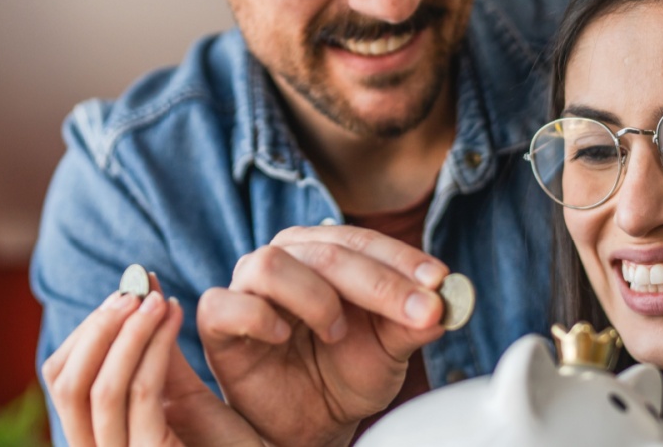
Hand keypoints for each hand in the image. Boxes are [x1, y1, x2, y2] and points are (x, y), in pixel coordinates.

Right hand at [42, 275, 262, 446]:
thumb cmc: (221, 442)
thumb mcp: (179, 395)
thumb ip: (153, 355)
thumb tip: (140, 290)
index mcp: (94, 439)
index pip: (61, 379)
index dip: (85, 333)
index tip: (120, 297)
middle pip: (68, 384)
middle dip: (99, 328)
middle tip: (134, 292)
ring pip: (103, 388)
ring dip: (130, 333)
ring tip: (158, 300)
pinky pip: (143, 394)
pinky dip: (156, 348)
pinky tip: (176, 319)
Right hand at [198, 226, 449, 446]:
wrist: (311, 421)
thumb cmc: (346, 373)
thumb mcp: (390, 349)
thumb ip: (412, 322)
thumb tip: (445, 302)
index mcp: (323, 252)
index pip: (362, 241)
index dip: (401, 259)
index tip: (439, 282)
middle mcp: (284, 259)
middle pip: (326, 250)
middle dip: (379, 282)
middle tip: (419, 312)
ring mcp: (246, 288)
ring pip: (271, 264)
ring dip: (314, 296)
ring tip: (336, 331)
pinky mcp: (217, 322)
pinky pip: (225, 304)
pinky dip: (258, 317)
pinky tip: (284, 337)